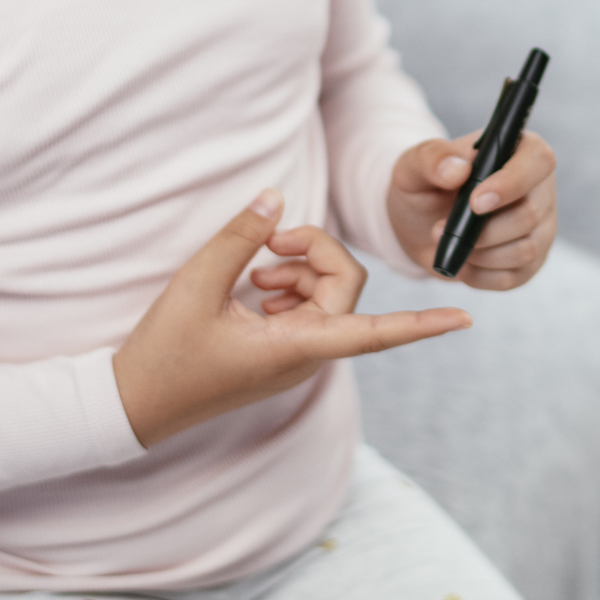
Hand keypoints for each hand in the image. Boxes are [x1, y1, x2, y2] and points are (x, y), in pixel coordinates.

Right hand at [110, 189, 469, 447]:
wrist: (134, 404)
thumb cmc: (163, 353)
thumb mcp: (196, 285)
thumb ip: (239, 237)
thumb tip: (275, 195)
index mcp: (296, 348)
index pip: (375, 332)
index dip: (421, 324)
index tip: (465, 318)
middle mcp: (306, 356)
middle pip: (346, 288)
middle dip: (318, 253)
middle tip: (271, 242)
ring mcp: (295, 357)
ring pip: (328, 296)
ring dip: (301, 270)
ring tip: (256, 267)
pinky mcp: (280, 353)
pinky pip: (308, 310)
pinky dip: (289, 288)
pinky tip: (254, 283)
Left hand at [388, 131, 557, 288]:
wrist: (421, 224)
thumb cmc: (425, 186)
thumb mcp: (414, 166)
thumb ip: (431, 159)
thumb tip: (458, 170)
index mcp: (519, 150)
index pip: (538, 161)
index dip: (512, 183)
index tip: (475, 203)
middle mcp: (539, 187)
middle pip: (531, 214)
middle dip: (482, 231)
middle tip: (440, 228)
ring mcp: (541, 227)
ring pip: (526, 250)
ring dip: (479, 254)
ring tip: (450, 243)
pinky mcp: (532, 260)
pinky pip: (514, 277)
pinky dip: (479, 275)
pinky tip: (462, 261)